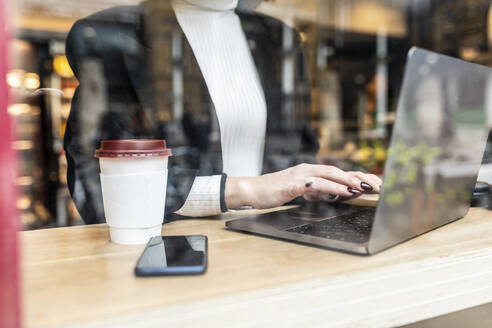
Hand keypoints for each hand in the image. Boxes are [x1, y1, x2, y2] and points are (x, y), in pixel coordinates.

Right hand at [225, 164, 381, 208]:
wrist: (251, 190)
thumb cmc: (273, 192)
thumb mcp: (298, 191)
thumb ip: (315, 191)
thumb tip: (332, 194)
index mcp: (309, 171)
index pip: (336, 172)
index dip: (355, 176)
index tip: (372, 184)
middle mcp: (307, 169)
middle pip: (338, 170)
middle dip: (358, 177)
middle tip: (377, 185)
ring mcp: (300, 175)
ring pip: (330, 175)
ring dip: (349, 181)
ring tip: (366, 187)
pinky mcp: (293, 184)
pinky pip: (316, 184)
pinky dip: (332, 187)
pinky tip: (344, 192)